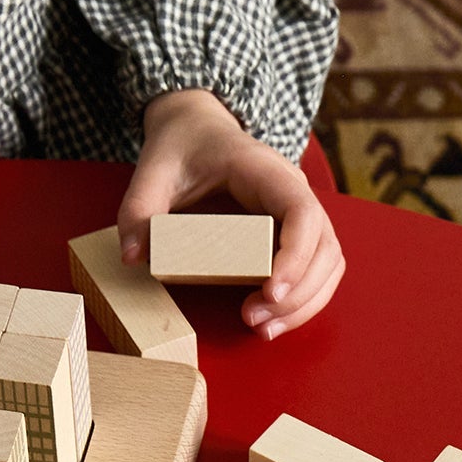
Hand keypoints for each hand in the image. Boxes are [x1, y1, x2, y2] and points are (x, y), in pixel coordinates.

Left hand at [117, 90, 344, 339]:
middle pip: (325, 249)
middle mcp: (296, 192)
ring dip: (303, 304)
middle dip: (298, 294)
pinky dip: (301, 301)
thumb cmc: (184, 147)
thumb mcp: (154, 169)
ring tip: (265, 329)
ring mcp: (303, 215)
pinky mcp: (299, 235)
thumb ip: (139, 208)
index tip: (270, 290)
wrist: (199, 132)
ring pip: (328, 266)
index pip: (303, 213)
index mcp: (267, 170)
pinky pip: (317, 272)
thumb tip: (132, 255)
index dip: (295, 256)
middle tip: (257, 321)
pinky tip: (273, 320)